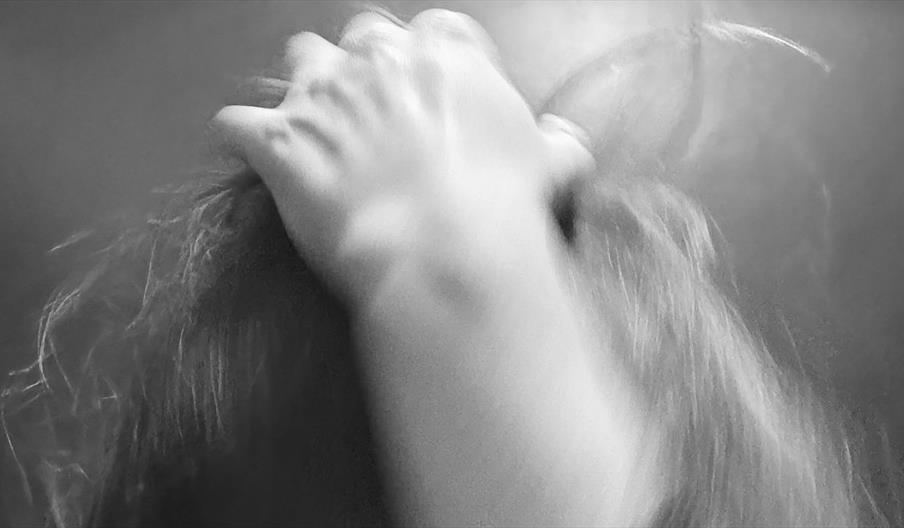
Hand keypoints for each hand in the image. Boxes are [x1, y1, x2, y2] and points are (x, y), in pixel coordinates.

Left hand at [214, 9, 593, 299]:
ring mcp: (322, 94)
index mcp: (446, 52)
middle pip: (364, 36)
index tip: (438, 101)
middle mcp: (378, 56)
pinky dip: (246, 137)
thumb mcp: (552, 164)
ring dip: (309, 85)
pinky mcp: (278, 141)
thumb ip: (556, 141)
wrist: (443, 248)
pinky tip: (256, 156)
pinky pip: (239, 124)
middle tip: (378, 113)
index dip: (436, 67)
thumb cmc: (503, 203)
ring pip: (300, 58)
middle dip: (368, 67)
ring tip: (317, 123)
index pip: (438, 34)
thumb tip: (563, 139)